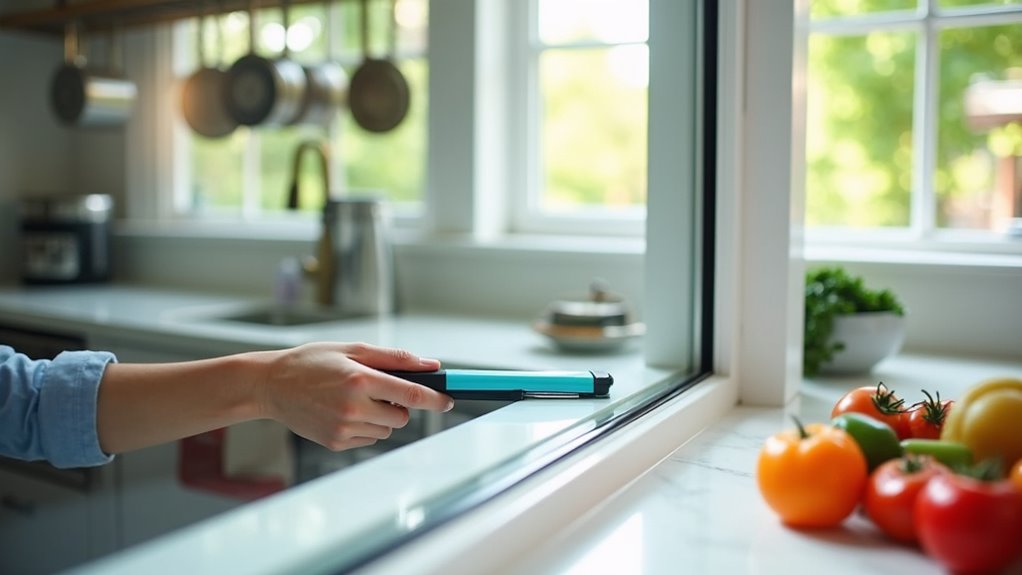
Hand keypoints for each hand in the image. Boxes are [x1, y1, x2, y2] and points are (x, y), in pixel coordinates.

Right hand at [259, 342, 452, 450]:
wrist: (271, 386)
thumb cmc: (310, 363)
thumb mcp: (352, 349)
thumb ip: (394, 358)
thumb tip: (429, 365)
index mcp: (360, 379)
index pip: (412, 394)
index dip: (436, 398)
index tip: (449, 400)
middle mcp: (354, 407)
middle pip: (402, 417)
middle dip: (400, 406)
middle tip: (379, 391)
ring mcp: (344, 428)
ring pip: (386, 430)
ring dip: (382, 416)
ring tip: (355, 399)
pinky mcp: (336, 442)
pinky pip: (368, 438)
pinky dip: (365, 427)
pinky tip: (343, 411)